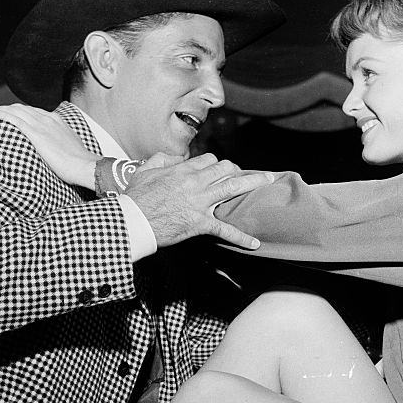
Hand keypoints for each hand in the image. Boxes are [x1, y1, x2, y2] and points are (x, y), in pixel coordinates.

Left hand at [0, 104, 95, 189]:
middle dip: (6, 109)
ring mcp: (41, 124)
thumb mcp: (70, 148)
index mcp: (56, 120)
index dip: (19, 111)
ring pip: (14, 111)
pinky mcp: (35, 133)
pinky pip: (12, 119)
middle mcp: (48, 118)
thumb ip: (59, 144)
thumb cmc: (79, 163)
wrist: (85, 165)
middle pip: (21, 108)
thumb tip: (55, 152)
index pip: (33, 111)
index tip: (10, 115)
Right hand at [126, 152, 273, 249]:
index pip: (209, 160)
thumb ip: (160, 159)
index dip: (216, 164)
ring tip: (269, 180)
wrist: (133, 221)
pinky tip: (255, 243)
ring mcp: (201, 202)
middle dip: (237, 169)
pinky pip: (225, 230)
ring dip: (254, 182)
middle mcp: (195, 182)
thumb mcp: (143, 170)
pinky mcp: (201, 223)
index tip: (219, 169)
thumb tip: (173, 158)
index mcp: (182, 170)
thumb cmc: (136, 198)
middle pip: (225, 168)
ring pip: (233, 187)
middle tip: (246, 174)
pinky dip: (241, 238)